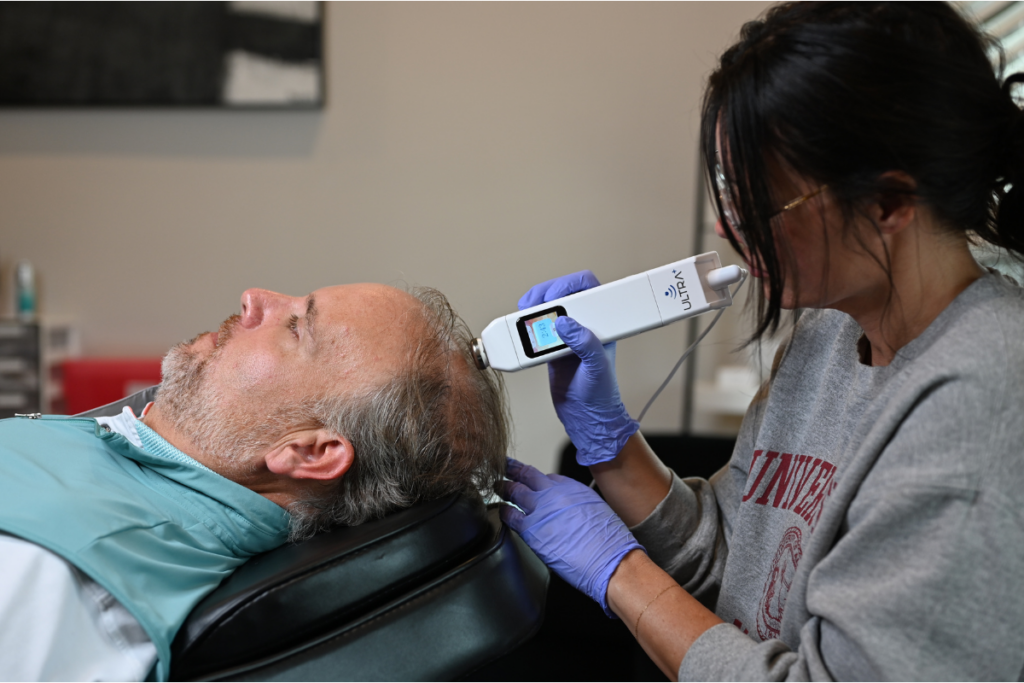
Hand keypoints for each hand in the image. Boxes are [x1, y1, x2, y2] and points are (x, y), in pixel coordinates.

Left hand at [500, 458, 643, 616]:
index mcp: (573, 489)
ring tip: (496, 486)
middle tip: (503, 467)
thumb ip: (580, 506)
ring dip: (503, 488)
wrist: (611, 560)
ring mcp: (541, 510)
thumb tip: (573, 513)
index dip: (536, 479)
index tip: (530, 478)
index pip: (548, 478)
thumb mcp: (598, 512)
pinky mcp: (531, 530)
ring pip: (514, 491)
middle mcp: (555, 494)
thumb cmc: (610, 543)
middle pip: (527, 476)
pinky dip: (503, 511)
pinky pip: (510, 515)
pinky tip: (500, 511)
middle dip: (513, 471)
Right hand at [519, 271, 638, 465]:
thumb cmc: (601, 396)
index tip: (554, 295)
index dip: (569, 284)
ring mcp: (566, 336)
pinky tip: (518, 331)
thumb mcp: (597, 368)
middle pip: (562, 295)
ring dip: (531, 309)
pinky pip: (536, 329)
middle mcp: (583, 326)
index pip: (588, 289)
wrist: (586, 418)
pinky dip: (525, 327)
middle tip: (530, 305)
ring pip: (547, 310)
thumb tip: (566, 323)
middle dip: (544, 294)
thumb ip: (586, 344)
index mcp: (601, 324)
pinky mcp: (551, 347)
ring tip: (521, 316)